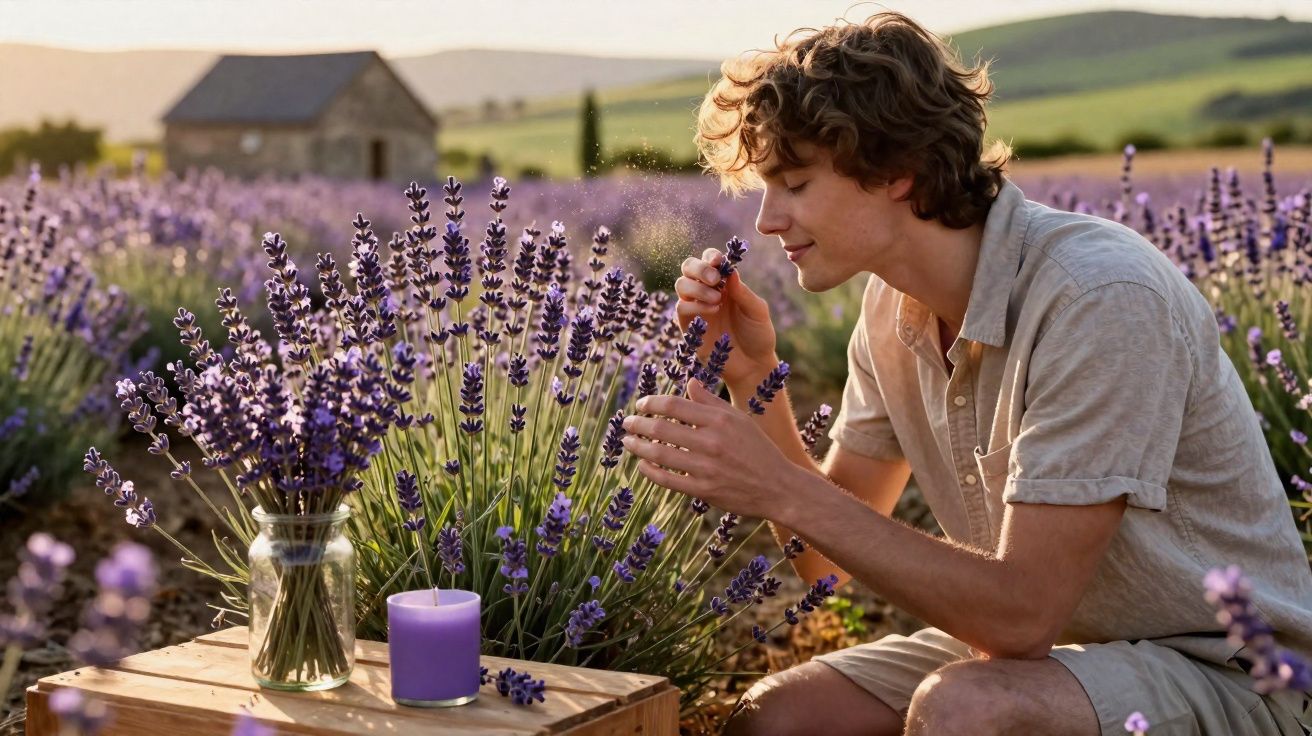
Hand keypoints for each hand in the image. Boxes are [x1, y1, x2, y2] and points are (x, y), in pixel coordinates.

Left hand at [621, 378, 798, 520]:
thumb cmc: (758, 449)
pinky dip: (650, 471)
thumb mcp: (739, 419)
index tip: (641, 404)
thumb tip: (689, 382)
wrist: (778, 487)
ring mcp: (707, 468)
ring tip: (627, 441)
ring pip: (660, 454)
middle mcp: (712, 442)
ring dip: (638, 446)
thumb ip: (711, 402)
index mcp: (720, 420)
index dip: (652, 403)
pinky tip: (642, 464)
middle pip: (662, 428)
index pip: (674, 405)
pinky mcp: (704, 490)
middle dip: (638, 423)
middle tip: (627, 422)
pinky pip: (668, 479)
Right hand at [675, 248, 776, 387]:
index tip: (718, 261)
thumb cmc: (758, 336)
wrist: (753, 366)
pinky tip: (713, 310)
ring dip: (698, 287)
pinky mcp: (689, 326)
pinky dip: (695, 304)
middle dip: (699, 268)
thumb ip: (744, 292)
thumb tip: (730, 272)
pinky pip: (682, 307)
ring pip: (682, 284)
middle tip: (715, 279)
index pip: (710, 261)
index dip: (710, 256)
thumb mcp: (758, 311)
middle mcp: (707, 291)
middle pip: (689, 267)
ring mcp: (696, 308)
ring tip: (717, 299)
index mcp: (725, 283)